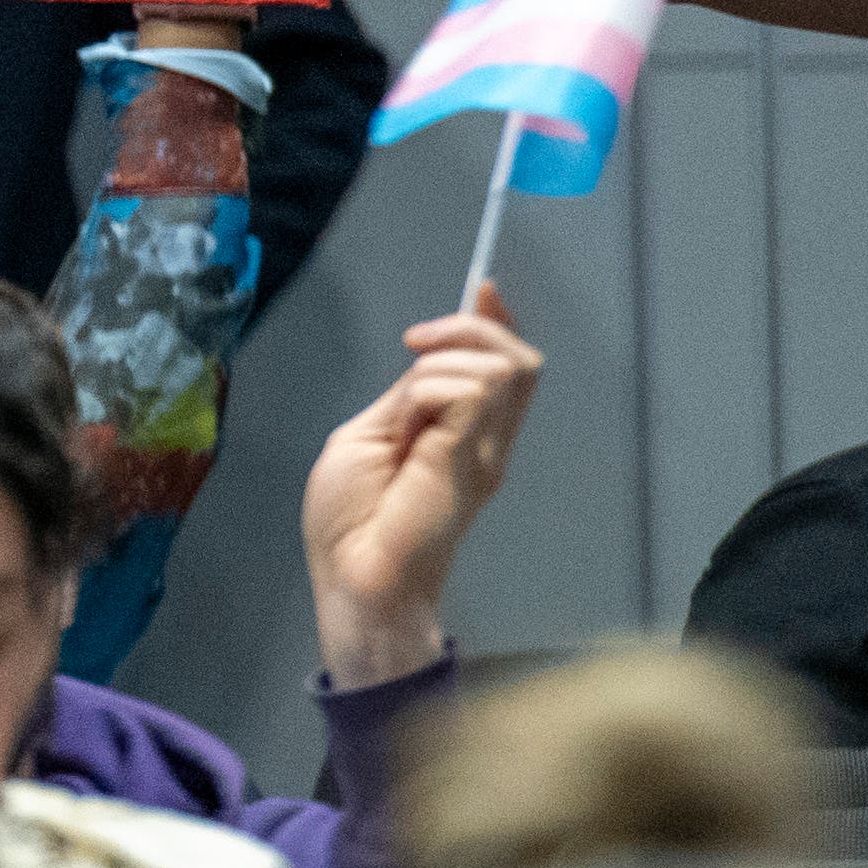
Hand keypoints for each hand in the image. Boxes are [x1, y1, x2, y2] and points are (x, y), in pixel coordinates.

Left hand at [300, 305, 546, 683]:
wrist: (353, 578)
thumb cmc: (350, 522)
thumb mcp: (370, 436)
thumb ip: (408, 399)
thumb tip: (430, 357)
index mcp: (462, 437)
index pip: (505, 367)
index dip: (497, 322)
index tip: (484, 288)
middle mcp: (485, 442)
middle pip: (517, 357)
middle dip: (470, 327)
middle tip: (415, 342)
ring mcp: (485, 451)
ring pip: (497, 364)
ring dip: (438, 368)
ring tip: (403, 419)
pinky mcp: (473, 458)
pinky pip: (469, 387)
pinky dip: (429, 390)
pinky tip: (408, 432)